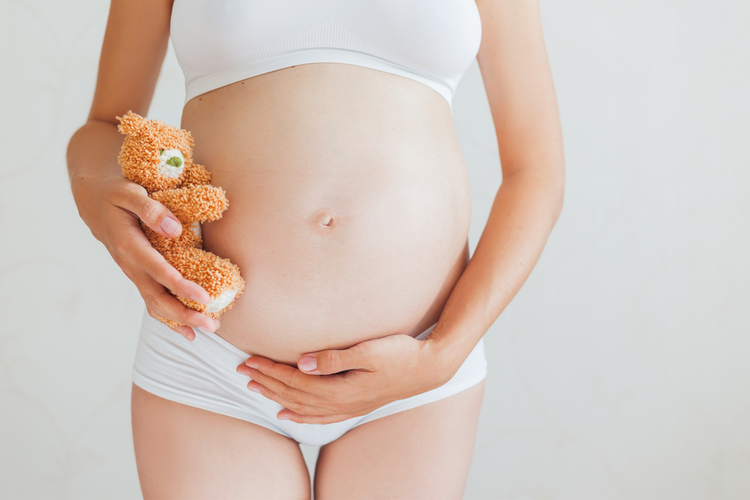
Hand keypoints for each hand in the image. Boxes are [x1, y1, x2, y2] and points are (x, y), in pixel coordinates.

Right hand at [72, 174, 219, 339]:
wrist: (92, 201)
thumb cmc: (114, 193)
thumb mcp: (129, 192)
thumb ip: (151, 209)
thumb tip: (175, 229)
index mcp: (128, 245)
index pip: (158, 271)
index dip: (181, 286)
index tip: (204, 298)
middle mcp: (129, 264)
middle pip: (156, 297)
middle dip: (185, 314)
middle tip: (213, 324)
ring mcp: (132, 273)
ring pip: (154, 304)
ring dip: (180, 320)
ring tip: (206, 328)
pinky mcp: (136, 275)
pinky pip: (151, 301)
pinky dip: (168, 318)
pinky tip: (186, 330)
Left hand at [236, 334, 450, 423]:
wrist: (429, 368)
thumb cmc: (400, 355)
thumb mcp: (369, 351)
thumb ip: (334, 358)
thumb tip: (302, 362)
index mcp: (341, 388)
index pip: (296, 380)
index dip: (270, 371)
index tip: (250, 360)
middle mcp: (341, 402)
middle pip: (293, 395)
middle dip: (266, 383)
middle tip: (242, 372)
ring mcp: (348, 407)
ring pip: (302, 407)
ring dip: (276, 398)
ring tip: (255, 390)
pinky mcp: (355, 406)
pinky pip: (319, 416)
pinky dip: (299, 416)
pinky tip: (286, 415)